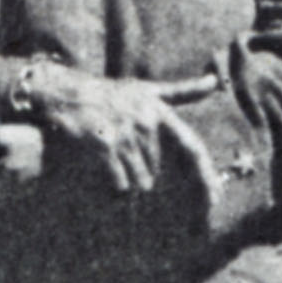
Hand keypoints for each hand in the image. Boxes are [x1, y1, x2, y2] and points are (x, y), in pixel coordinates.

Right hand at [22, 63, 218, 204]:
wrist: (65, 93)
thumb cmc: (109, 94)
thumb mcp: (147, 89)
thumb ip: (182, 91)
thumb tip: (214, 82)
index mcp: (160, 110)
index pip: (192, 147)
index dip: (206, 176)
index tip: (215, 200)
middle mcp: (146, 121)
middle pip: (157, 170)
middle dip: (143, 175)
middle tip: (124, 164)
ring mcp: (126, 133)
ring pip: (139, 180)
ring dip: (127, 181)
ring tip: (111, 164)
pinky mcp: (105, 145)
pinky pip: (119, 183)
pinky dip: (114, 186)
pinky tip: (104, 172)